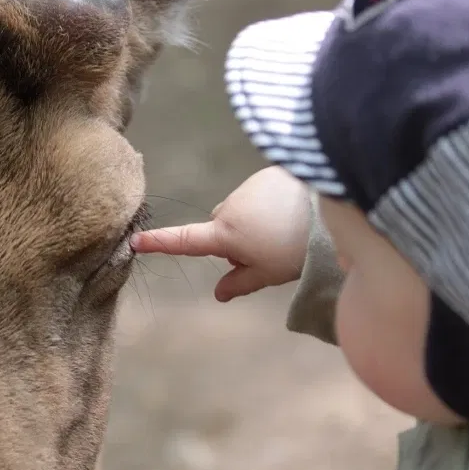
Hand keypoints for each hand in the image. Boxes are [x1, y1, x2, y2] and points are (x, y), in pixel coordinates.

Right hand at [131, 166, 310, 301]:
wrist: (332, 206)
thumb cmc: (297, 247)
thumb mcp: (268, 274)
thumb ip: (239, 283)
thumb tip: (218, 294)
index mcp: (226, 234)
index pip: (186, 240)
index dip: (161, 243)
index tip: (136, 241)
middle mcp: (230, 207)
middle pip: (220, 226)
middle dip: (234, 238)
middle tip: (265, 252)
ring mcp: (247, 188)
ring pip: (240, 209)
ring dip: (253, 220)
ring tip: (285, 230)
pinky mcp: (266, 174)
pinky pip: (258, 193)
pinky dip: (268, 203)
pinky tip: (291, 210)